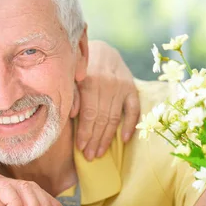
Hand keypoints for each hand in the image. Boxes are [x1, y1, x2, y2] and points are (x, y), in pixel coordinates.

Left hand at [77, 40, 139, 160]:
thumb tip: (74, 115)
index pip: (88, 114)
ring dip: (108, 138)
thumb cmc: (81, 68)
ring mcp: (121, 86)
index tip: (81, 148)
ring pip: (115, 117)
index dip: (85, 133)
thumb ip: (72, 94)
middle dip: (95, 140)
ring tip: (100, 153)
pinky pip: (134, 109)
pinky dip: (130, 124)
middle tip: (90, 156)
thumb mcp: (71, 77)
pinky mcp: (132, 87)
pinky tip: (125, 140)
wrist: (102, 50)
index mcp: (89, 82)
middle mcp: (107, 85)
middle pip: (102, 119)